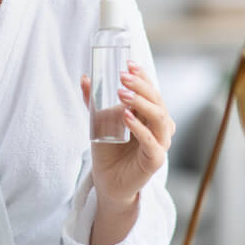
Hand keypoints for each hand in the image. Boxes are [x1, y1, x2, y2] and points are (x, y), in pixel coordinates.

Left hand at [80, 61, 174, 212]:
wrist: (108, 180)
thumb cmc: (109, 149)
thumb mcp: (100, 121)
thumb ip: (94, 102)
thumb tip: (84, 77)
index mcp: (150, 115)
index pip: (152, 91)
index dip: (143, 77)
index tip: (128, 64)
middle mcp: (159, 127)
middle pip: (157, 101)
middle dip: (140, 86)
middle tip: (122, 76)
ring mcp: (160, 143)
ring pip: (159, 118)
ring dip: (140, 103)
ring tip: (122, 93)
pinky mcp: (155, 160)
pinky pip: (151, 142)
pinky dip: (139, 128)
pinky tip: (126, 117)